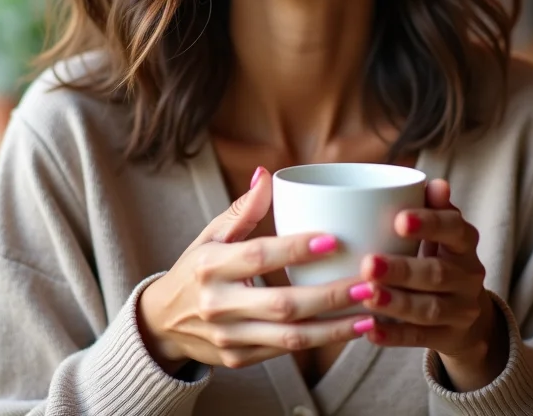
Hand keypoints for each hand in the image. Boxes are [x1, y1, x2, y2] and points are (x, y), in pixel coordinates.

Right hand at [138, 167, 375, 372]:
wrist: (162, 322)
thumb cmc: (196, 269)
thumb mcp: (210, 235)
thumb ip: (243, 209)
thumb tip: (267, 174)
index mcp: (211, 265)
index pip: (258, 256)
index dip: (295, 248)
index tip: (332, 239)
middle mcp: (217, 304)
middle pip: (283, 304)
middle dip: (330, 296)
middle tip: (368, 282)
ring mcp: (228, 336)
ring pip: (290, 337)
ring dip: (335, 328)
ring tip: (370, 315)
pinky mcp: (239, 359)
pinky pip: (285, 351)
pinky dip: (320, 342)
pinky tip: (349, 330)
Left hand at [358, 179, 507, 391]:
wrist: (469, 317)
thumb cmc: (442, 260)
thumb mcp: (443, 235)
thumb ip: (435, 209)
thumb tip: (436, 183)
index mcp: (465, 244)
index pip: (455, 230)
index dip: (430, 224)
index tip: (398, 219)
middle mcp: (469, 277)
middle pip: (437, 273)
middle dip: (402, 270)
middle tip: (369, 263)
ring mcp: (462, 311)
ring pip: (429, 309)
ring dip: (396, 302)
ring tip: (367, 295)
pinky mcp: (449, 338)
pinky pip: (421, 338)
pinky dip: (395, 335)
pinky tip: (370, 330)